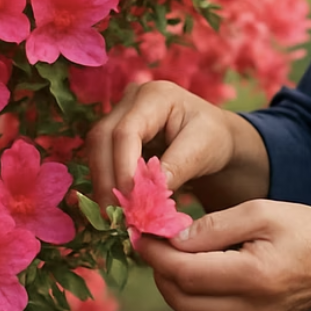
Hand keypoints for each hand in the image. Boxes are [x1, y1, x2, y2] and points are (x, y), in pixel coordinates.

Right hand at [85, 80, 267, 210]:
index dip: (123, 166)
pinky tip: (115, 205)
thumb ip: (176, 167)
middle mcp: (131, 100)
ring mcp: (119, 115)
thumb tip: (147, 194)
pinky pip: (101, 158)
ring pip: (96, 149)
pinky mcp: (114, 134)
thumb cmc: (212, 138)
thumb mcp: (203, 150)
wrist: (214, 138)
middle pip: (102, 137)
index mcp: (156, 95)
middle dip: (106, 178)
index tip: (130, 199)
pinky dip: (107, 183)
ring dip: (103, 184)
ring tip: (114, 215)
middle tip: (114, 214)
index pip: (126, 131)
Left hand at [137, 199, 310, 310]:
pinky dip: (193, 299)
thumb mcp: (259, 211)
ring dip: (172, 286)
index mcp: (256, 278)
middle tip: (152, 241)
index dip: (155, 253)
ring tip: (171, 254)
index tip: (140, 231)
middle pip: (181, 300)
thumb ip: (212, 226)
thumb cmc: (303, 227)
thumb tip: (170, 238)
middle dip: (159, 270)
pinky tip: (195, 272)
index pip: (185, 273)